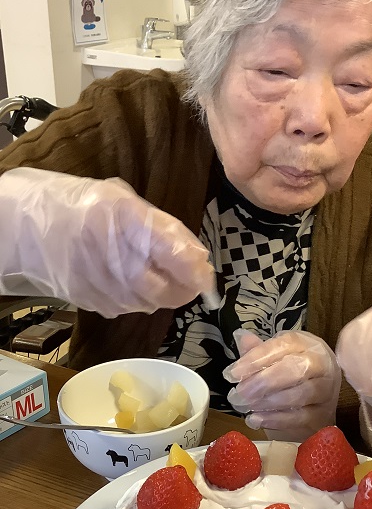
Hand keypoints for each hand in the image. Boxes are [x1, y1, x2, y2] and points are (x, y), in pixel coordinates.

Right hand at [0, 168, 215, 316]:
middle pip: (163, 289)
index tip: (207, 275)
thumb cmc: (83, 206)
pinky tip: (128, 283)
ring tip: (156, 277)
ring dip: (161, 296)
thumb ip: (164, 227)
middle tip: (191, 284)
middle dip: (183, 291)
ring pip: (147, 304)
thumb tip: (200, 259)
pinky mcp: (87, 300)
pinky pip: (126, 308)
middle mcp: (110, 251)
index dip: (196, 270)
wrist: (26, 226)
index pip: (172, 251)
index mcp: (122, 215)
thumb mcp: (124, 200)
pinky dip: (137, 300)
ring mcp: (97, 280)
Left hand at [223, 329, 340, 440]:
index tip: (234, 373)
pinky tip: (256, 420)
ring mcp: (326, 390)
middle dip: (264, 381)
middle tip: (240, 393)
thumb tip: (242, 337)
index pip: (285, 344)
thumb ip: (258, 351)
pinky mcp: (323, 414)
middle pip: (296, 369)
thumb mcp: (274, 360)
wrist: (312, 406)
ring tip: (247, 406)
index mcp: (307, 344)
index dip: (258, 357)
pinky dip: (275, 419)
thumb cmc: (290, 377)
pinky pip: (300, 417)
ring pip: (301, 394)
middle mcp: (322, 364)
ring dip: (269, 402)